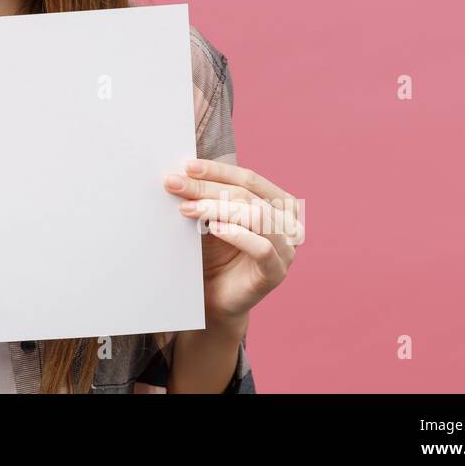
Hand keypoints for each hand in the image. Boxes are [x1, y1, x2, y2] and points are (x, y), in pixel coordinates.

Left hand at [163, 159, 300, 323]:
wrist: (213, 298)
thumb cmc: (213, 253)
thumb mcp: (212, 218)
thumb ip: (208, 195)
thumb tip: (184, 170)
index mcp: (279, 204)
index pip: (249, 179)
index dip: (218, 171)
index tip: (187, 167)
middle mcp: (288, 224)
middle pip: (248, 195)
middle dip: (208, 187)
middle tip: (176, 185)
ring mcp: (286, 249)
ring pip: (257, 216)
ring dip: (218, 208)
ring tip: (188, 208)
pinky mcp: (276, 272)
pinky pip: (262, 248)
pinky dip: (237, 234)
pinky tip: (214, 228)